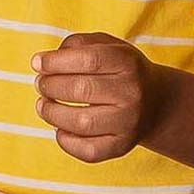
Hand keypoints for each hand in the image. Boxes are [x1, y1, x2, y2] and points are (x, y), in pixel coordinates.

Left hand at [33, 33, 169, 163]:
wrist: (156, 103)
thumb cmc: (121, 70)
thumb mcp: (108, 46)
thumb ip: (78, 44)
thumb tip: (46, 60)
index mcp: (128, 63)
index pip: (89, 59)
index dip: (56, 61)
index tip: (37, 63)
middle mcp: (132, 93)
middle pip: (81, 89)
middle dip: (50, 86)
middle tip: (40, 84)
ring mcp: (128, 123)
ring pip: (81, 122)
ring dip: (51, 113)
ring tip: (43, 104)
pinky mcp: (121, 146)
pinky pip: (87, 150)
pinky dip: (65, 140)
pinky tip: (59, 128)